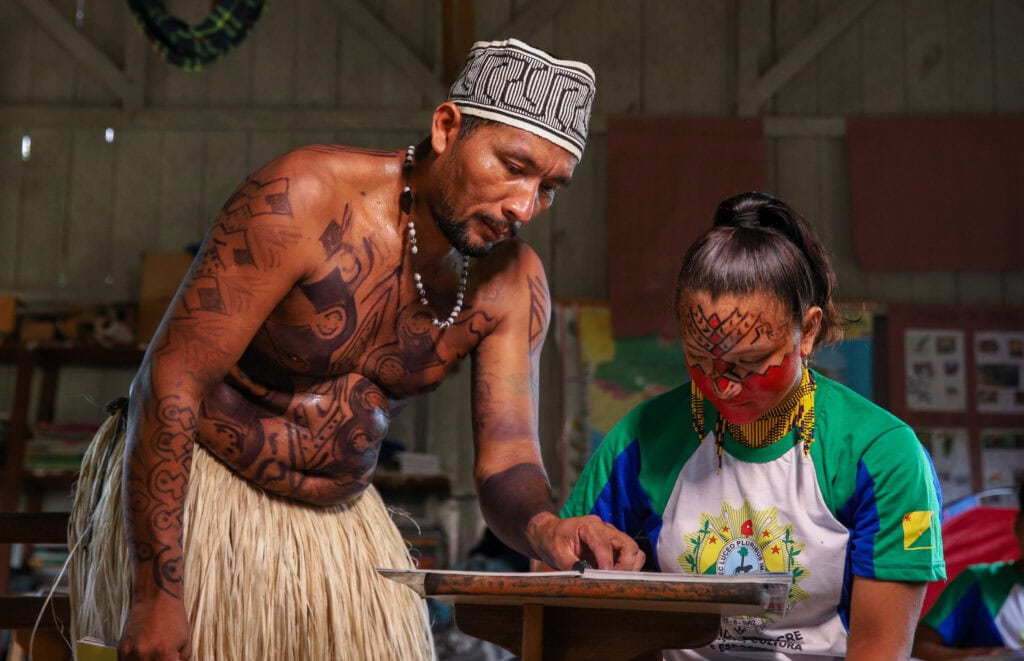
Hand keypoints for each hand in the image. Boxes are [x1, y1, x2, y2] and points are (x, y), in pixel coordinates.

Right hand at [119, 595, 191, 659]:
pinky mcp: (121, 649)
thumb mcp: (186, 640)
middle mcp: (145, 656)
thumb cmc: (174, 618)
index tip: (171, 659)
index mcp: (164, 655)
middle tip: (162, 656)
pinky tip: (142, 655)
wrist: (155, 598)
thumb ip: (181, 659)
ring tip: (152, 654)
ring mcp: (130, 653)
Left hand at [528, 512, 644, 570]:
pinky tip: (612, 577)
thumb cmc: (552, 539)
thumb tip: (585, 576)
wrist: (549, 533)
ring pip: (634, 551)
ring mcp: (612, 536)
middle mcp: (605, 528)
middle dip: (626, 566)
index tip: (604, 578)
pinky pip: (629, 557)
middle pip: (629, 546)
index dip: (607, 563)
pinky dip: (626, 568)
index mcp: (590, 526)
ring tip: (613, 580)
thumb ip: (570, 564)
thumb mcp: (556, 552)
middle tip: (612, 581)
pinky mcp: (614, 546)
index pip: (605, 545)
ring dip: (629, 568)